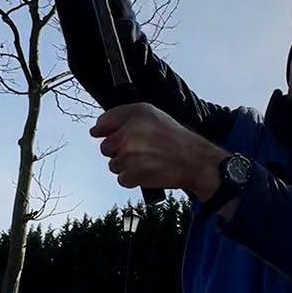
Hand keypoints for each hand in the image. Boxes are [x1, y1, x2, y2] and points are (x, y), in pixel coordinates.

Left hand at [90, 102, 226, 195]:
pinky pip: (121, 178)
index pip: (104, 121)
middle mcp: (129, 132)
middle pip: (105, 147)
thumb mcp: (154, 115)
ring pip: (113, 164)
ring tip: (146, 161)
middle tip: (138, 150)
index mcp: (135, 114)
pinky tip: (146, 171)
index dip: (104, 130)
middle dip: (118, 150)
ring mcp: (128, 155)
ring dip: (126, 165)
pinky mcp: (131, 174)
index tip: (107, 134)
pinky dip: (132, 178)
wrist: (194, 161)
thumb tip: (97, 131)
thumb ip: (124, 117)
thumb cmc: (176, 139)